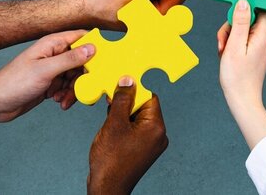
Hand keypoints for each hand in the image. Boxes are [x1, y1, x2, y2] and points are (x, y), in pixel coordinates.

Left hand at [0, 31, 94, 124]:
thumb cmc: (14, 83)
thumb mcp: (46, 70)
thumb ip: (70, 59)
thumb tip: (92, 48)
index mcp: (52, 44)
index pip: (81, 37)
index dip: (94, 47)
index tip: (104, 60)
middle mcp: (54, 55)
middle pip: (82, 61)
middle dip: (84, 76)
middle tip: (83, 88)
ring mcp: (53, 70)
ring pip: (76, 77)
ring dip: (74, 90)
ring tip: (62, 99)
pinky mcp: (51, 84)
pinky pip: (68, 88)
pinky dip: (66, 96)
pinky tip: (57, 102)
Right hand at [88, 78, 167, 194]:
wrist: (107, 188)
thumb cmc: (111, 161)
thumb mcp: (114, 123)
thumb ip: (122, 100)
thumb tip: (127, 80)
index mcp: (156, 127)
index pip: (149, 98)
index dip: (133, 92)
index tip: (118, 91)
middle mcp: (158, 135)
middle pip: (143, 107)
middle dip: (126, 105)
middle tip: (110, 108)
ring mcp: (151, 144)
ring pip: (137, 118)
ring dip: (122, 116)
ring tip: (110, 126)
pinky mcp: (143, 150)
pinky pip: (135, 130)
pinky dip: (123, 127)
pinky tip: (111, 132)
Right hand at [216, 0, 265, 149]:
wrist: (242, 100)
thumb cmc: (238, 77)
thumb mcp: (235, 46)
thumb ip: (239, 22)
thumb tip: (244, 2)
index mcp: (263, 36)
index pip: (262, 10)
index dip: (249, 6)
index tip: (235, 10)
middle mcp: (264, 39)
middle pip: (248, 20)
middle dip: (232, 26)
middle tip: (224, 41)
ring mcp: (259, 47)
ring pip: (242, 30)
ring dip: (229, 36)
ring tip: (223, 51)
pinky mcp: (253, 53)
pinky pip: (242, 41)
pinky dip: (232, 45)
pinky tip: (226, 55)